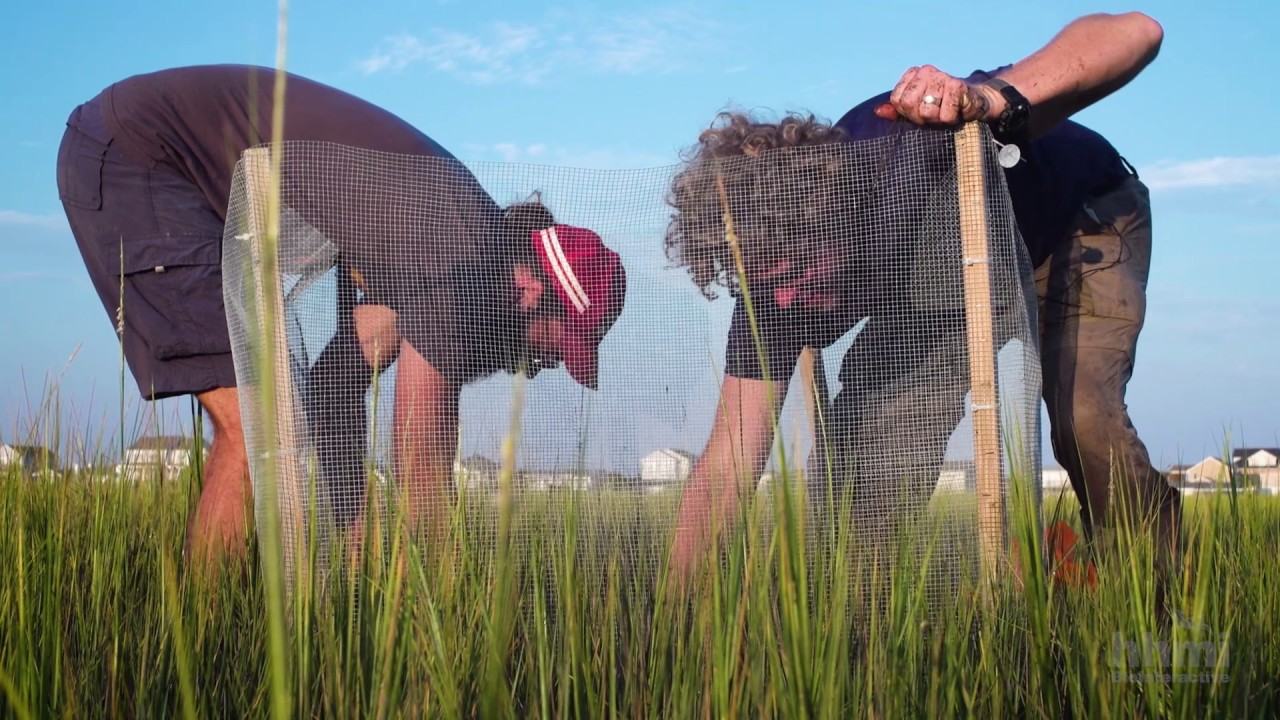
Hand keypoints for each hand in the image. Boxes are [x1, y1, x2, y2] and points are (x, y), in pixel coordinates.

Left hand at [873, 64, 1001, 126]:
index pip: (898, 101)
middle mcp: (927, 71)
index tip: (922, 110)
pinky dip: (950, 119)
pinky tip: (957, 110)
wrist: (974, 101)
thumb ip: (896, 111)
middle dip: (922, 117)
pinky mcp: (958, 86)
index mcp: (914, 74)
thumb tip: (877, 112)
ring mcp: (942, 77)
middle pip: (910, 105)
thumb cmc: (942, 106)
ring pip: (926, 111)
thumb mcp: (916, 109)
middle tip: (935, 113)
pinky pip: (945, 115)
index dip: (908, 113)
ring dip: (937, 119)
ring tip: (946, 111)